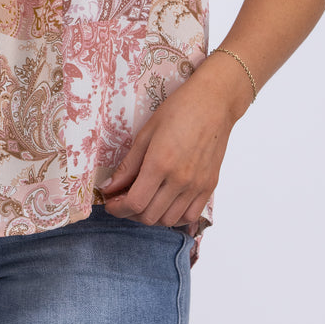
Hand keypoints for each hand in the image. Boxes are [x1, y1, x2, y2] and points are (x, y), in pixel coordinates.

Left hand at [100, 62, 252, 228]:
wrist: (214, 103)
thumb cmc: (179, 110)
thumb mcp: (146, 133)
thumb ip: (128, 165)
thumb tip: (109, 187)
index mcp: (160, 164)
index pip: (134, 203)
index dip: (117, 208)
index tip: (110, 203)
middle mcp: (180, 180)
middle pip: (149, 216)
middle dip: (130, 213)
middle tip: (123, 199)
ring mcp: (197, 186)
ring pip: (169, 220)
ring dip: (151, 216)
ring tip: (144, 200)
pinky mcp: (209, 187)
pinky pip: (190, 216)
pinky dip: (174, 217)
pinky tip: (165, 203)